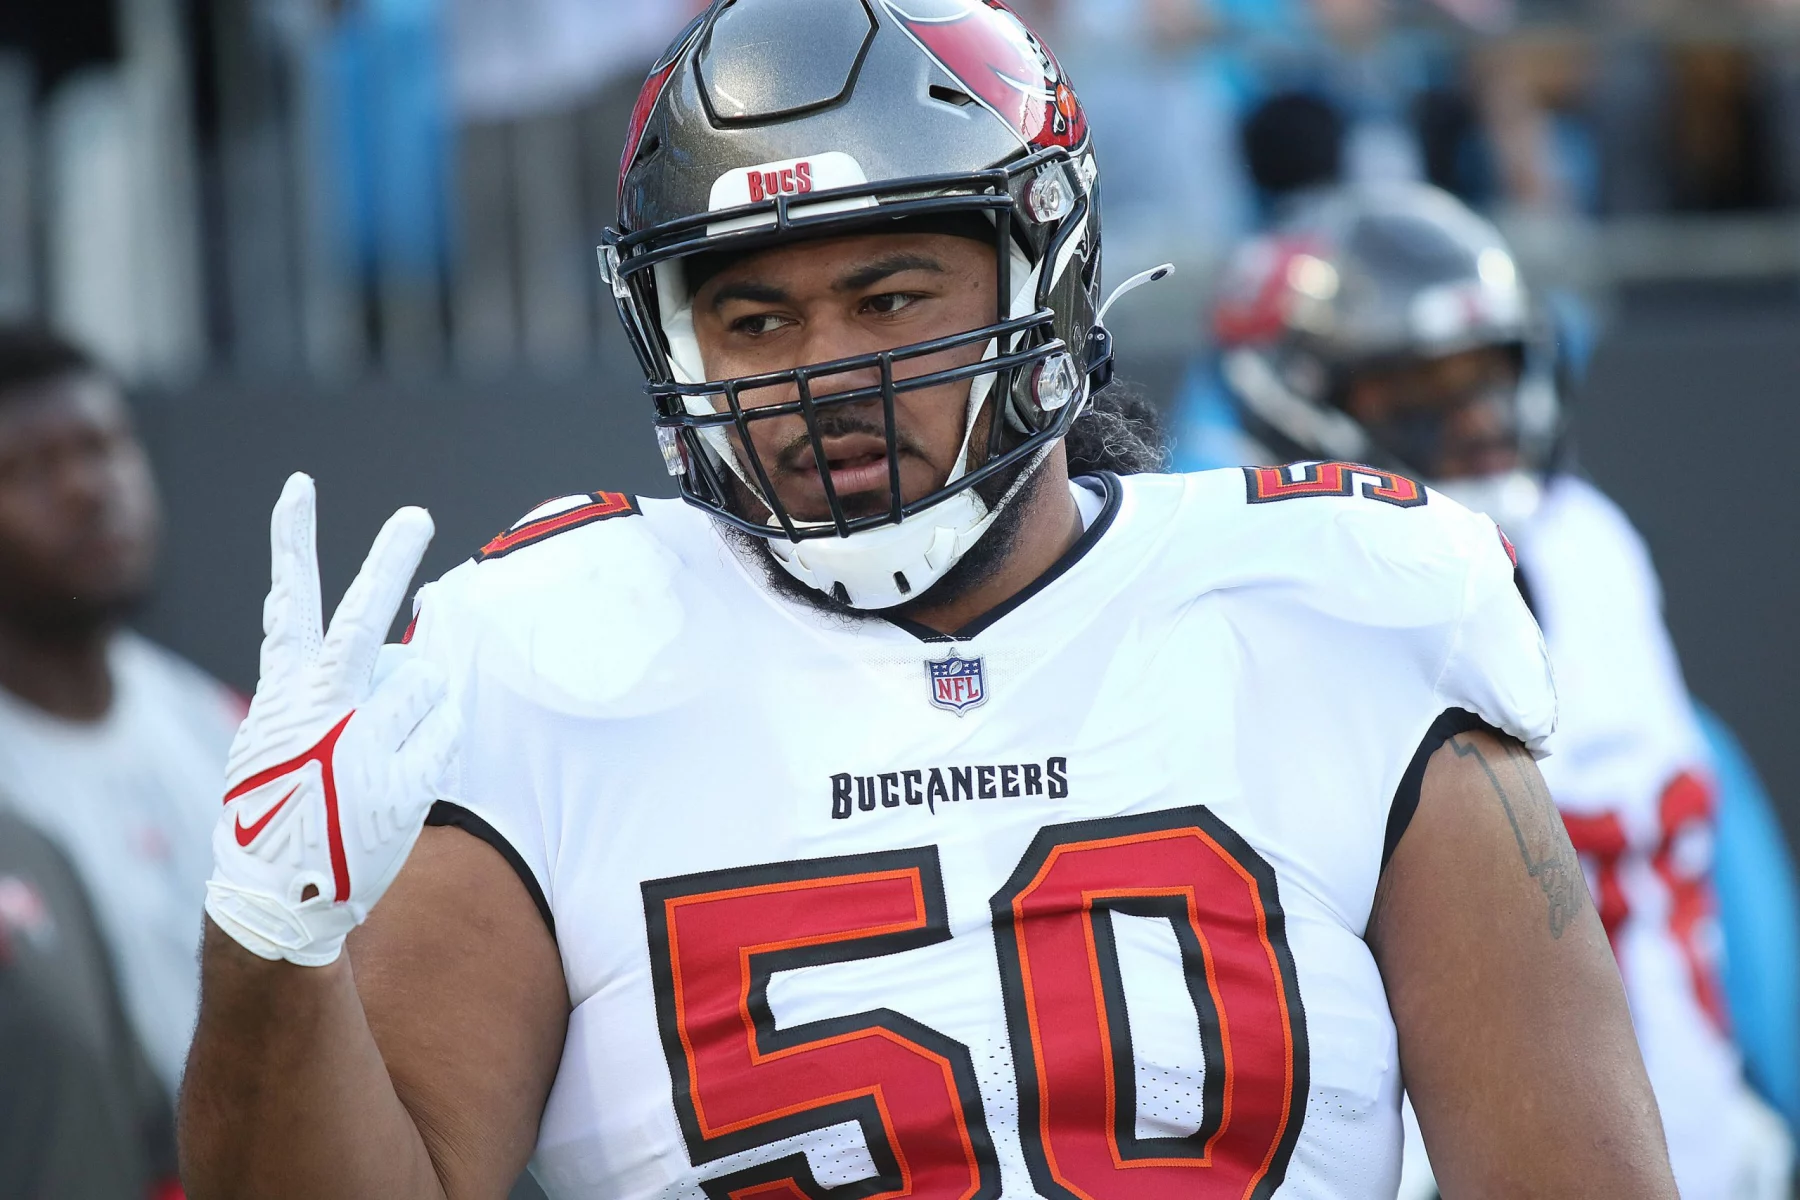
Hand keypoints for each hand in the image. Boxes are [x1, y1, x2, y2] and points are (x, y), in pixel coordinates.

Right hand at [205, 473, 457, 966]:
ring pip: (423, 682)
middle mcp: (321, 710)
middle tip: (414, 516)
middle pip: (361, 618)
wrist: (277, 895)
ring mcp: (361, 744)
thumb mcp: (275, 739)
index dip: (293, 540)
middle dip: (387, 560)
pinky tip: (405, 771)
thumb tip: (404, 651)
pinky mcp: (401, 782)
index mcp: (284, 692)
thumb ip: (322, 689)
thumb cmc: (282, 809)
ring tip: (384, 748)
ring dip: (421, 704)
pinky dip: (438, 741)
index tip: (300, 485)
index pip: (288, 602)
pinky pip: (447, 730)